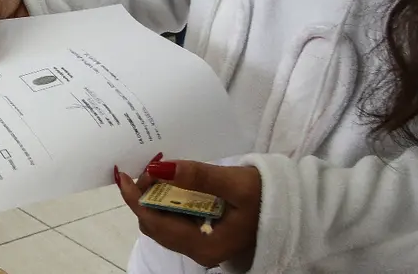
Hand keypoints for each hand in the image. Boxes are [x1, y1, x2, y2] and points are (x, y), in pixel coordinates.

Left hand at [116, 157, 261, 269]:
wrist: (294, 209)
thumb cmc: (267, 196)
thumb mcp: (234, 183)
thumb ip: (197, 176)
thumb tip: (158, 167)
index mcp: (203, 245)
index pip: (154, 223)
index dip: (135, 199)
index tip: (124, 174)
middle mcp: (198, 251)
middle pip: (154, 225)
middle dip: (144, 196)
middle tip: (149, 166)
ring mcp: (202, 245)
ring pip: (163, 224)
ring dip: (155, 198)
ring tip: (160, 171)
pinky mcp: (206, 235)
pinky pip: (176, 221)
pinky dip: (168, 202)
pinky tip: (174, 183)